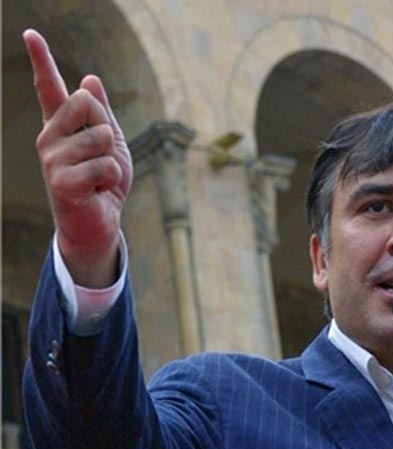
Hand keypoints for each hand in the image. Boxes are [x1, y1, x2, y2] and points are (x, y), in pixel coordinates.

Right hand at [23, 29, 131, 287]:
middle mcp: (49, 138)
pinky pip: (105, 165)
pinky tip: (98, 190)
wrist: (101, 221)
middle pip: (87, 102)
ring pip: (100, 136)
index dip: (42, 61)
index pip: (50, 88)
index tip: (30, 34)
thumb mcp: (110, 143)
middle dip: (107, 130)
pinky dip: (112, 179)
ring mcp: (51, 160)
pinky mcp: (60, 182)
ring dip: (112, 160)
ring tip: (99, 177)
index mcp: (61, 126)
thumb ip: (101, 114)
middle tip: (101, 156)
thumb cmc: (105, 181)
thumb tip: (90, 79)